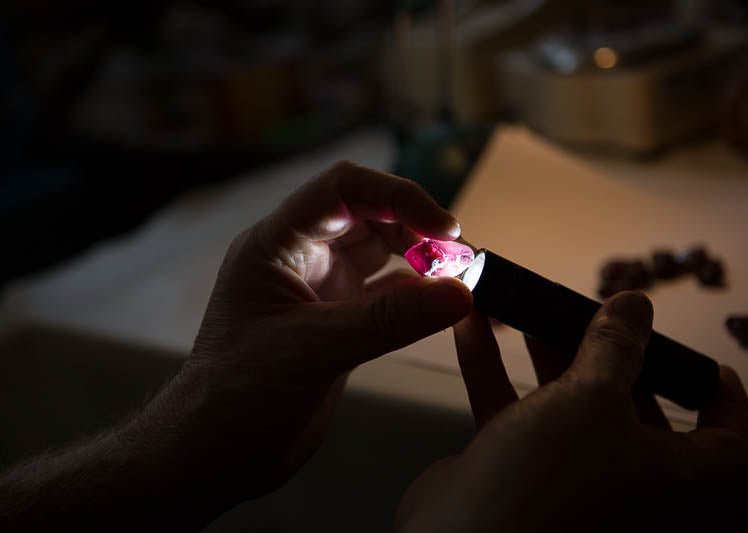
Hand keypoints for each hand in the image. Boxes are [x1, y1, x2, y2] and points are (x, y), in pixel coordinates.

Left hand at [130, 162, 472, 509]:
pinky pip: (389, 295)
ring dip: (424, 260)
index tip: (445, 229)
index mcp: (277, 244)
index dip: (398, 197)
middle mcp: (300, 257)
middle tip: (464, 260)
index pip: (343, 190)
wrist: (215, 454)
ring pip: (383, 253)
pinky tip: (448, 306)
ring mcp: (321, 289)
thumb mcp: (312, 350)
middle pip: (370, 216)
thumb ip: (388, 320)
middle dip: (419, 229)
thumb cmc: (237, 397)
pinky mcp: (339, 322)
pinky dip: (421, 297)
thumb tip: (459, 294)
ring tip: (464, 280)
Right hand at [396, 291, 747, 531]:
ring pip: (564, 401)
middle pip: (632, 407)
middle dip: (613, 356)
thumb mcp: (592, 396)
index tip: (708, 366)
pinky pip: (508, 404)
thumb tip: (635, 307)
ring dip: (548, 351)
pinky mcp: (511, 463)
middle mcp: (618, 474)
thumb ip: (616, 346)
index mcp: (664, 471)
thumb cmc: (546, 480)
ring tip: (535, 309)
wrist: (463, 531)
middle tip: (602, 321)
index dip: (724, 402)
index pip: (722, 443)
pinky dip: (493, 364)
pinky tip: (473, 325)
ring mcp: (562, 469)